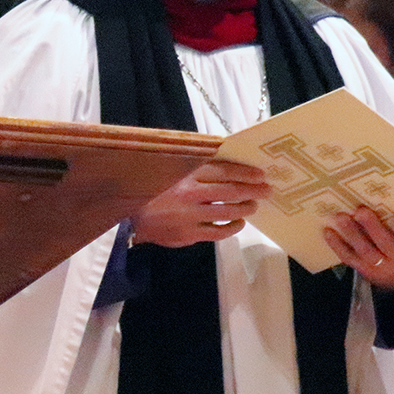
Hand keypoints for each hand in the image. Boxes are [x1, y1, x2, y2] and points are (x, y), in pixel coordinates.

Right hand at [129, 160, 272, 247]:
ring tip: (253, 205)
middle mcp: (189, 194)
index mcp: (184, 174)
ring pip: (227, 212)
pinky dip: (232, 227)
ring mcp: (189, 216)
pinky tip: (238, 223)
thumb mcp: (167, 169)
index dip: (244, 173)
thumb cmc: (150, 189)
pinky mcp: (188, 235)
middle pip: (230, 191)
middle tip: (266, 190)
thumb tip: (221, 158)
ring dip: (245, 208)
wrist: (126, 218)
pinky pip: (218, 232)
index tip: (260, 175)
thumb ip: (191, 165)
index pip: (223, 171)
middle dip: (252, 190)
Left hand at [322, 206, 393, 289]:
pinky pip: (349, 258)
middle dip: (373, 228)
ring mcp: (379, 265)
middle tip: (361, 210)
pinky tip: (327, 231)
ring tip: (340, 216)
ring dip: (352, 234)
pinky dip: (337, 246)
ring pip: (365, 251)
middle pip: (385, 244)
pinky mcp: (362, 268)